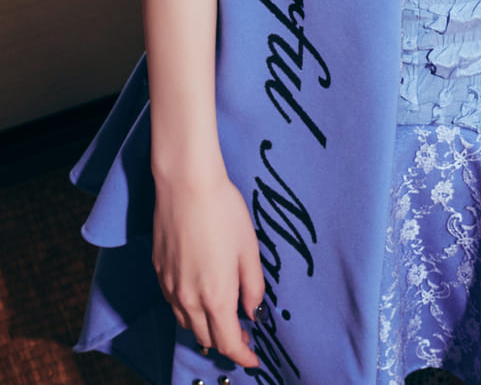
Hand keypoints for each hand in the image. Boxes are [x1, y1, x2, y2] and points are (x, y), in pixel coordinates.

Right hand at [153, 166, 264, 370]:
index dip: (242, 356)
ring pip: (187, 323)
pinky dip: (190, 311)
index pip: (227, 342)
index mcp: (215, 296)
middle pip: (205, 337)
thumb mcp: (249, 249)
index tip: (254, 359)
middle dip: (225, 342)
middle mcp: (188, 300)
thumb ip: (253, 285)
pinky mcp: (159, 273)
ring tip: (224, 319)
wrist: (185, 186)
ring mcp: (169, 288)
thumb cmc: (224, 213)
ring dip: (206, 327)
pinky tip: (201, 297)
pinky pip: (175, 305)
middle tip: (243, 335)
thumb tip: (253, 312)